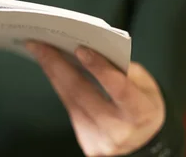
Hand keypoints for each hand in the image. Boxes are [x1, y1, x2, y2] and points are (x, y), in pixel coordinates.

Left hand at [26, 41, 164, 155]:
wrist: (143, 141)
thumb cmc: (144, 108)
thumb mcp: (147, 86)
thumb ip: (125, 69)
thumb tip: (94, 51)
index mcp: (140, 114)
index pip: (119, 90)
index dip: (100, 68)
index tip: (81, 49)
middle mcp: (118, 130)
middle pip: (81, 93)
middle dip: (57, 64)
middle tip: (40, 43)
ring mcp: (99, 139)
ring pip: (68, 98)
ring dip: (51, 71)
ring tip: (38, 50)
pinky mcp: (85, 141)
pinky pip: (68, 106)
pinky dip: (58, 84)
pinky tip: (49, 68)